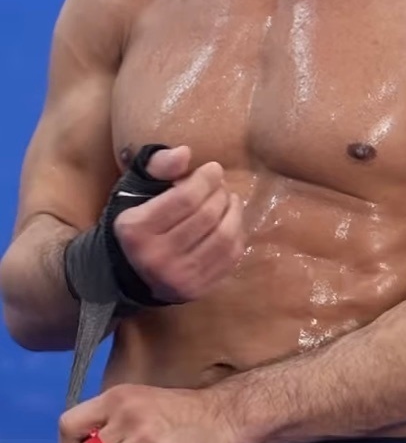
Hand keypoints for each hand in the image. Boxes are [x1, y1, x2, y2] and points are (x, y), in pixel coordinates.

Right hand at [114, 146, 244, 301]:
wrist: (130, 272)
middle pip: (207, 216)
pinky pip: (231, 257)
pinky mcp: (198, 290)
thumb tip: (185, 153)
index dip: (206, 179)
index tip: (213, 168)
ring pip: (224, 237)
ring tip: (229, 199)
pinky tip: (231, 221)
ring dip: (234, 212)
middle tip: (220, 185)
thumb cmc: (137, 221)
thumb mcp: (136, 189)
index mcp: (137, 229)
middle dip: (220, 193)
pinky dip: (237, 233)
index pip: (186, 199)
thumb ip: (158, 166)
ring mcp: (179, 278)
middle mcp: (156, 258)